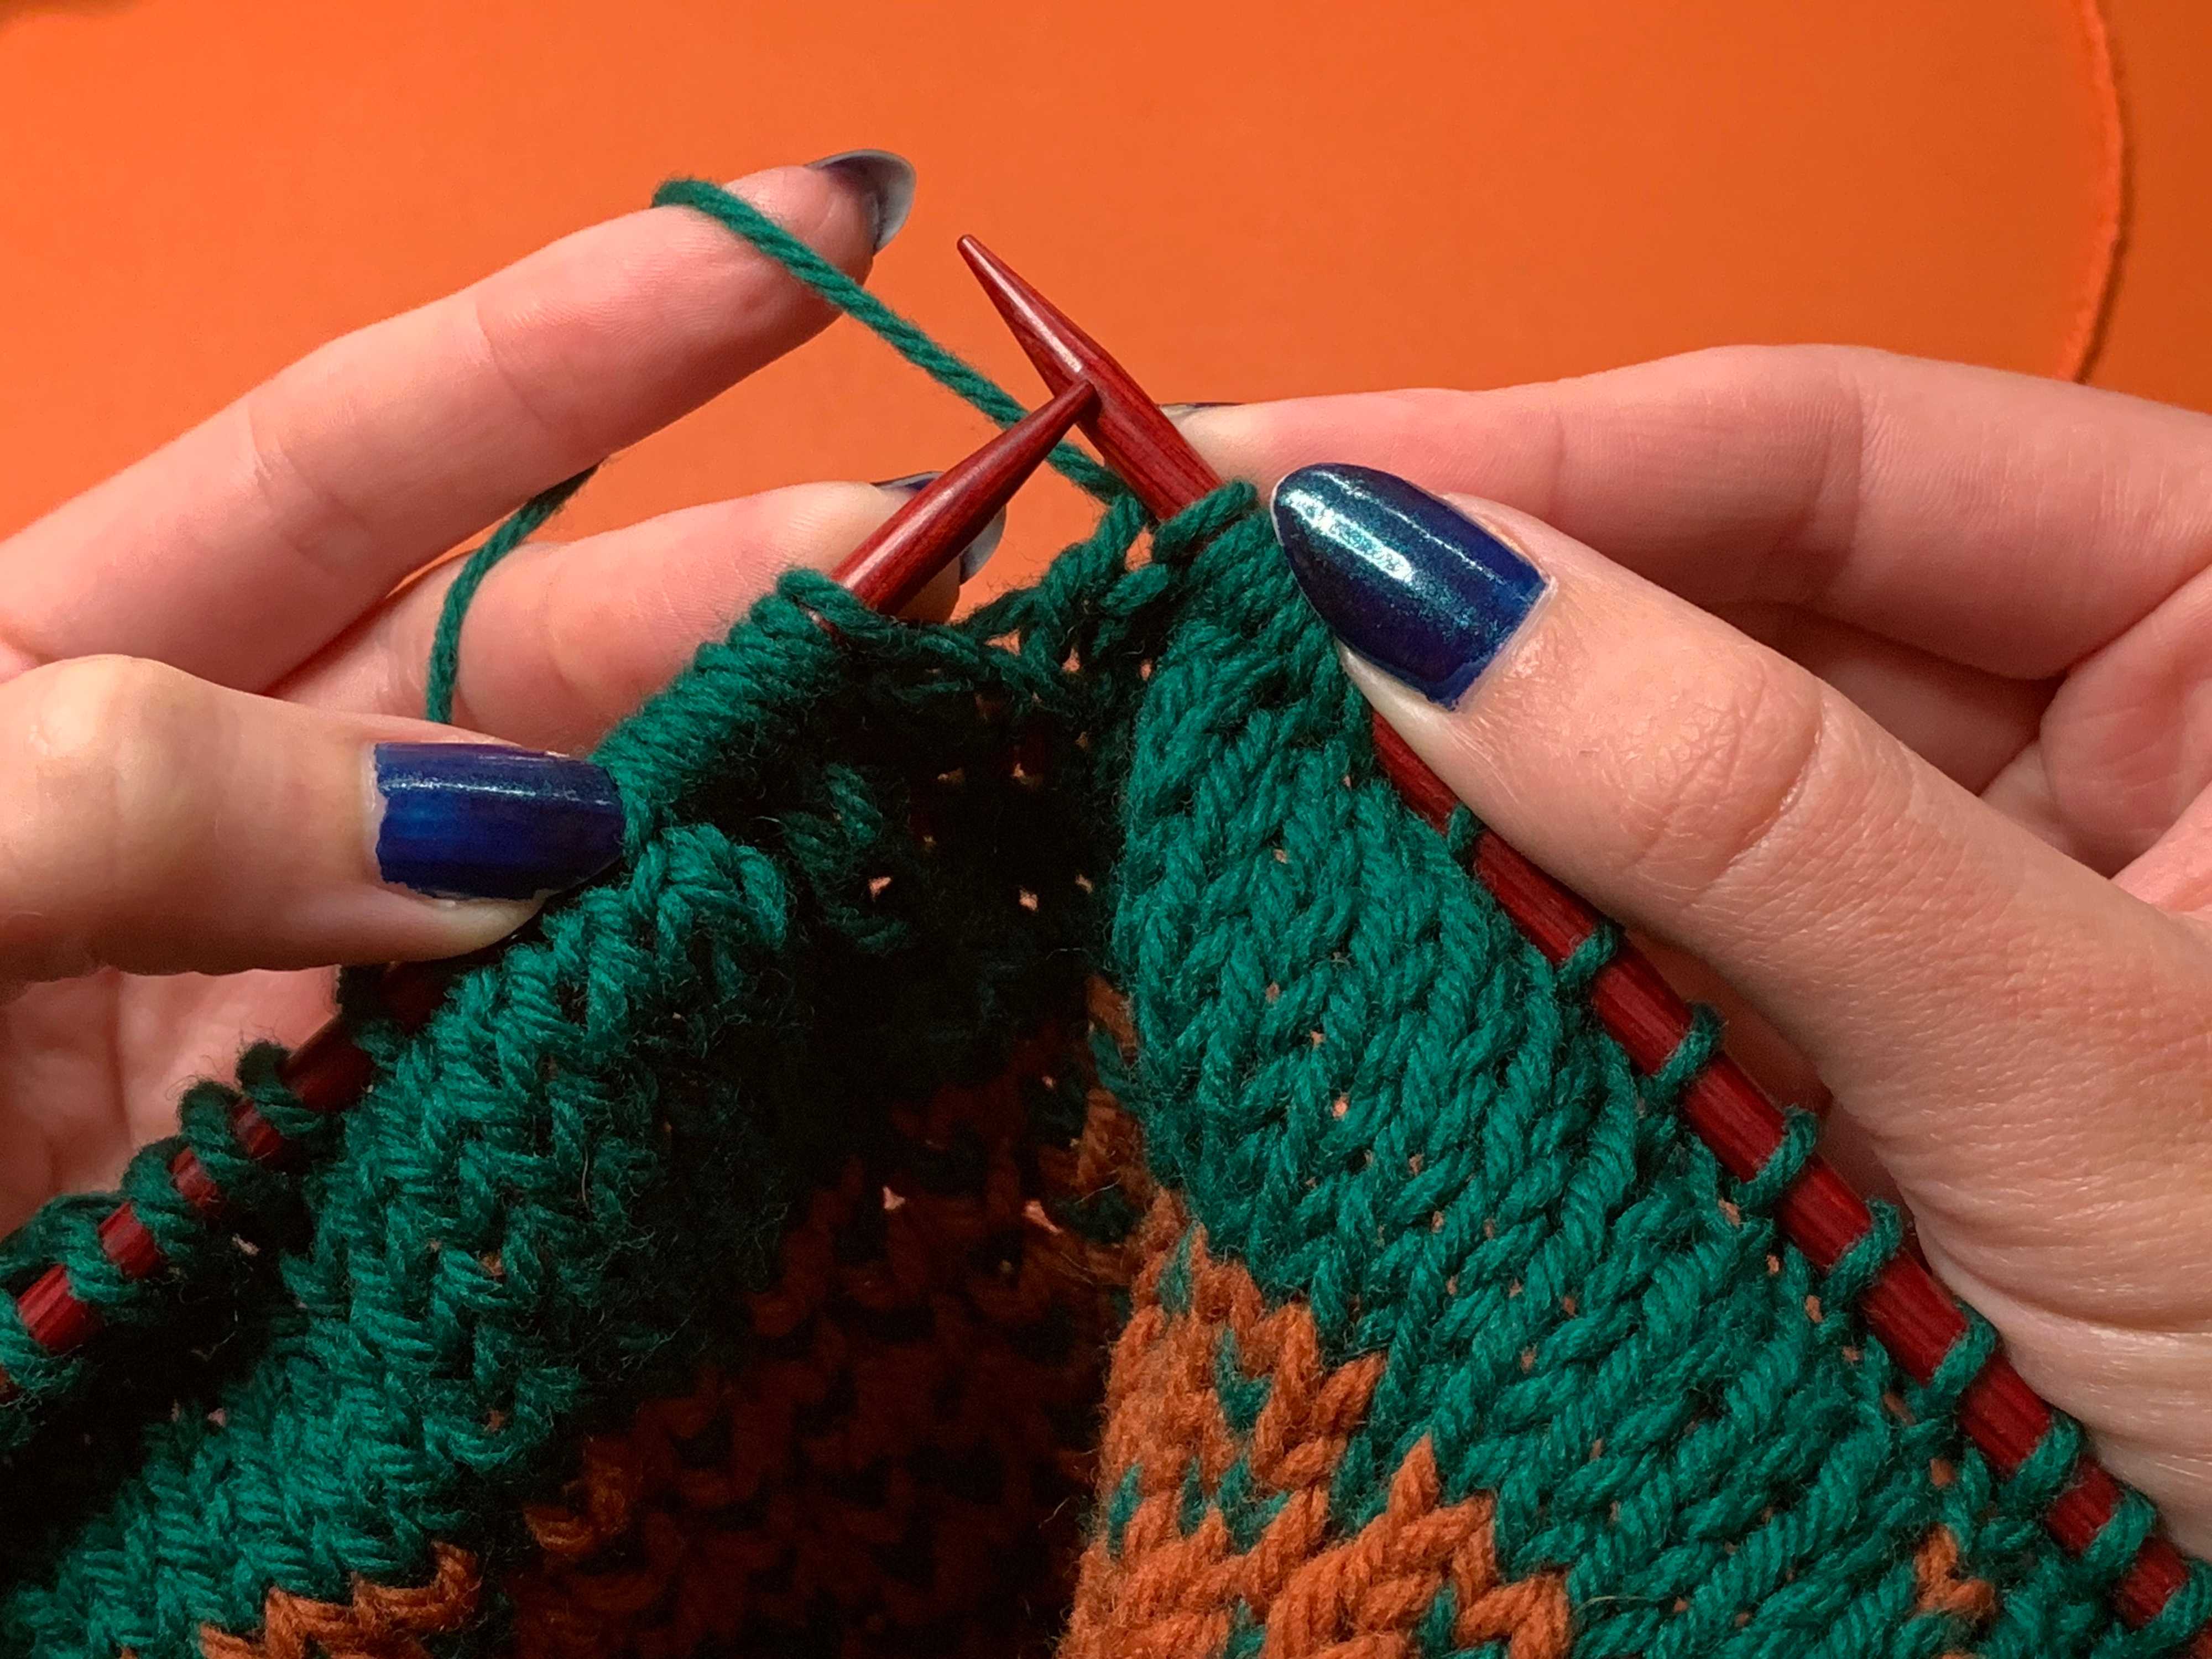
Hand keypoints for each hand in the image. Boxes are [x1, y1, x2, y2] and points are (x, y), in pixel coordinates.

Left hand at [0, 154, 948, 1229]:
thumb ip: (131, 797)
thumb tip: (497, 840)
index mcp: (56, 653)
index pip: (372, 448)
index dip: (602, 336)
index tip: (811, 235)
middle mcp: (204, 803)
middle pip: (525, 658)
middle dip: (750, 578)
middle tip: (969, 551)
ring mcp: (279, 1003)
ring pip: (566, 876)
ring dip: (748, 809)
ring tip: (943, 740)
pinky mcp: (320, 1198)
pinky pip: (525, 1090)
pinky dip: (657, 1043)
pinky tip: (794, 980)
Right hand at [1181, 348, 2211, 1551]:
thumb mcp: (2073, 1070)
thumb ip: (1758, 817)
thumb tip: (1408, 599)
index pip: (1833, 456)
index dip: (1539, 453)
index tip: (1272, 487)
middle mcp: (2074, 706)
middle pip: (1715, 588)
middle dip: (1460, 602)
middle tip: (1186, 594)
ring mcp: (1933, 876)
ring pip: (1650, 767)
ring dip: (1449, 763)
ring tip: (1215, 722)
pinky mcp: (1831, 1029)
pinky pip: (1636, 933)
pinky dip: (1496, 924)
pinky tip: (1339, 877)